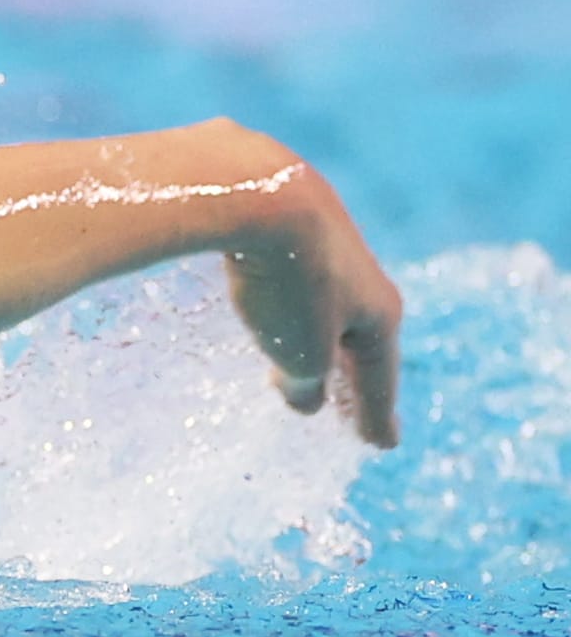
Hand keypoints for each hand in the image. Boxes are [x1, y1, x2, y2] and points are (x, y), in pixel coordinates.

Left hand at [223, 157, 399, 447]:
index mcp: (379, 313)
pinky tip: (269, 311)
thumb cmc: (288, 281)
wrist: (256, 191)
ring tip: (306, 370)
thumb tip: (303, 396)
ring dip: (318, 341)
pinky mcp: (284, 224)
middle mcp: (362, 276)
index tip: (380, 445)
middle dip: (353, 379)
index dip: (376, 415)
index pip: (379, 379)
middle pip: (358, 341)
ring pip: (324, 307)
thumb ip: (304, 380)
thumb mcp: (299, 351)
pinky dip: (288, 305)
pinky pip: (291, 278)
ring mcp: (326, 246)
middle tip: (352, 413)